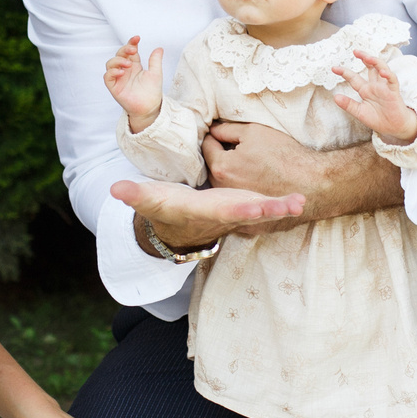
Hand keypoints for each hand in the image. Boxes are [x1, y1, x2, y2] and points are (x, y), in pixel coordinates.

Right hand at [103, 35, 163, 132]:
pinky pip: (107, 77)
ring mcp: (118, 78)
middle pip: (119, 54)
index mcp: (135, 65)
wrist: (149, 107)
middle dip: (124, 49)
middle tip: (133, 50)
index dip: (131, 43)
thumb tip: (159, 48)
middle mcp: (125, 70)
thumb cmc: (152, 91)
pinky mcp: (114, 87)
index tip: (137, 38)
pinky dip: (112, 72)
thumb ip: (155, 61)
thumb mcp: (156, 73)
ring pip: (110, 63)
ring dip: (118, 60)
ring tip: (128, 64)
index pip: (130, 51)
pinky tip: (121, 72)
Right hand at [112, 178, 304, 251]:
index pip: (221, 209)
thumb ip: (135, 194)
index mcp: (205, 210)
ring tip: (300, 201)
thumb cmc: (165, 209)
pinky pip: (267, 205)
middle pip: (249, 212)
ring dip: (281, 208)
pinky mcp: (246, 205)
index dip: (237, 209)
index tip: (254, 208)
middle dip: (269, 210)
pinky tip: (300, 198)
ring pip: (262, 210)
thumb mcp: (150, 201)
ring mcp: (238, 211)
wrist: (181, 229)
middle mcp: (225, 214)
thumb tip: (116, 188)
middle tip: (290, 204)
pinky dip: (282, 203)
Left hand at [203, 120, 331, 197]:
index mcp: (221, 168)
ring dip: (233, 177)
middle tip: (244, 151)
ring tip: (254, 168)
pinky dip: (245, 196)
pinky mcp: (250, 222)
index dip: (217, 136)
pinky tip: (261, 186)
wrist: (313, 182)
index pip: (207, 145)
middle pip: (215, 168)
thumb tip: (213, 131)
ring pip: (226, 186)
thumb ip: (226, 130)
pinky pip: (241, 205)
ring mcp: (236, 208)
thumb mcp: (253, 131)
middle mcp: (223, 191)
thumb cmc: (284, 154)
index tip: (227, 134)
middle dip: (224, 157)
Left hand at [332, 48, 416, 143]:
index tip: (333, 68)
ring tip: (368, 57)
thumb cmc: (378, 119)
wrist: (394, 128)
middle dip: (364, 58)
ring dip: (375, 62)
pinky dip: (388, 75)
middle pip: (370, 68)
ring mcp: (385, 87)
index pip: (354, 78)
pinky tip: (383, 72)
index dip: (344, 72)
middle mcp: (375, 86)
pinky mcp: (394, 92)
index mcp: (366, 90)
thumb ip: (349, 105)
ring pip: (381, 69)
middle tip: (355, 51)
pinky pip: (392, 80)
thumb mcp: (360, 112)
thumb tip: (335, 97)